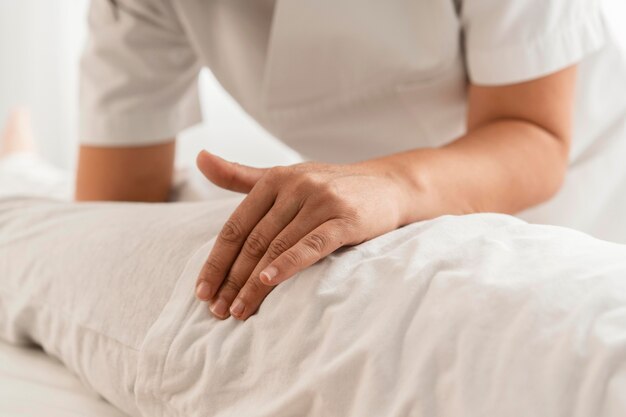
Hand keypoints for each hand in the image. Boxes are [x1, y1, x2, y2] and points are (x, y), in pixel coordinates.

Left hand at [194, 151, 408, 319]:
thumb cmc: (329, 187)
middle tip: (216, 310)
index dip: (216, 260)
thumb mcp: (285, 178)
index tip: (202, 291)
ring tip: (238, 310)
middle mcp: (295, 186)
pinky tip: (269, 282)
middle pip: (253, 240)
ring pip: (277, 247)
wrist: (386, 186)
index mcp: (275, 179)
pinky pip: (311, 245)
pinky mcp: (345, 219)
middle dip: (231, 279)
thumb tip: (199, 157)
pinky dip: (288, 264)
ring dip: (254, 283)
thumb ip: (241, 176)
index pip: (236, 226)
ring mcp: (321, 201)